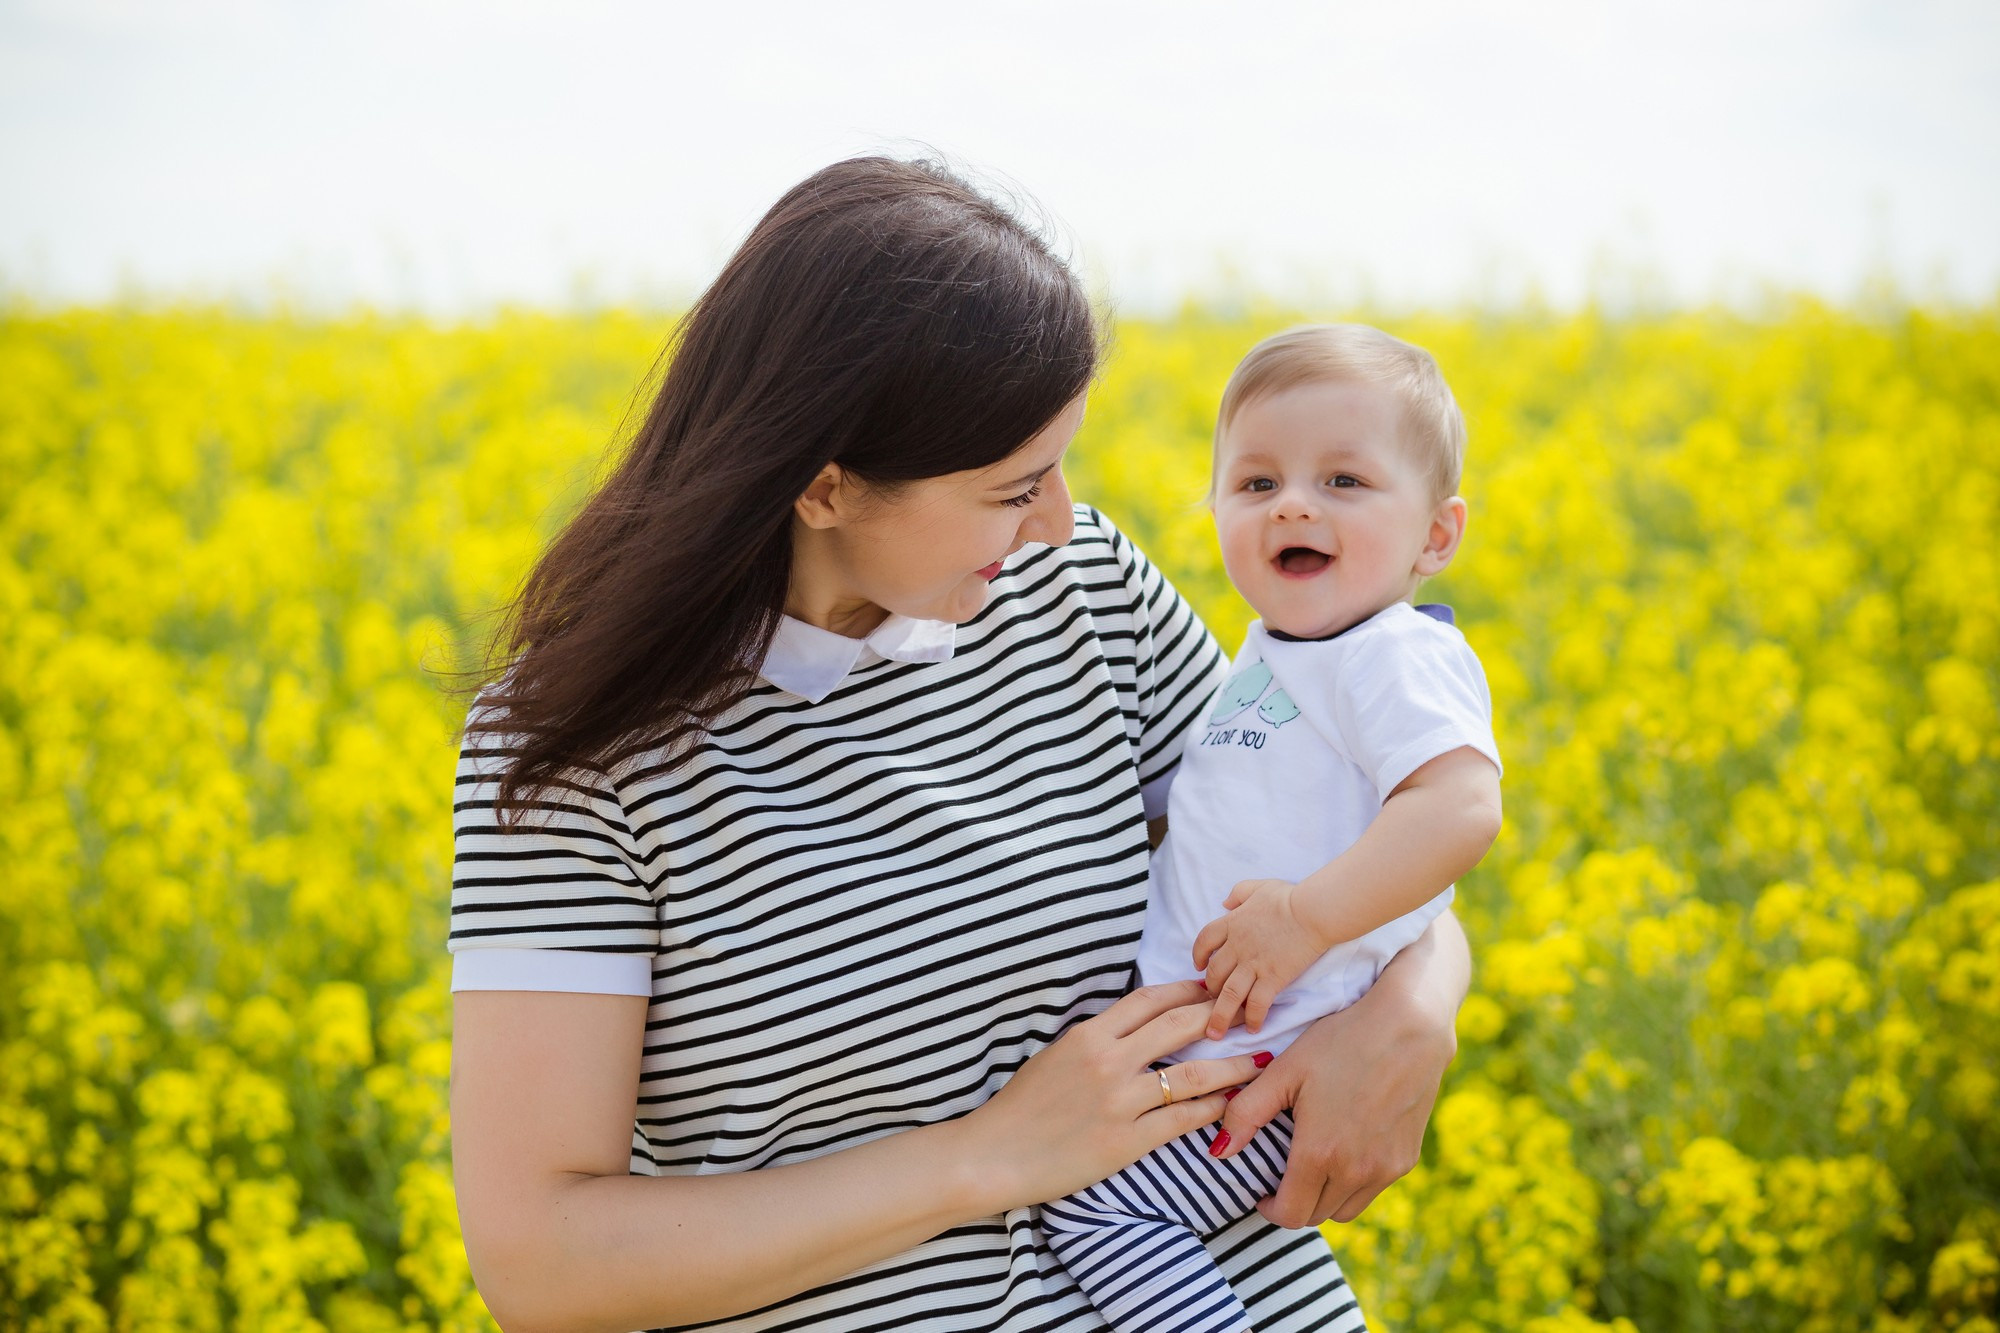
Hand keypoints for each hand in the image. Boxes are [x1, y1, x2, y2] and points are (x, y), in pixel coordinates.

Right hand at [957, 981, 1268, 1213]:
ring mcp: (1120, 1101)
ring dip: (1231, 1067)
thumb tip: (1132, 1028)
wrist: (995, 1154)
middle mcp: (1108, 1060)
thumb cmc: (1021, 1107)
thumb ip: (1096, 1040)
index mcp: (1088, 1034)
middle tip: (1246, 1014)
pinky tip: (1229, 1104)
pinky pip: (1181, 1119)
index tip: (1211, 988)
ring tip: (1258, 1061)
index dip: (1186, 990)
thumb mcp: (1055, 1056)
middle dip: (1218, 1017)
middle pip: (1178, 1026)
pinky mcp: (1127, 1140)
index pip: (1149, 999)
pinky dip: (1210, 1109)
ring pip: (1192, 1074)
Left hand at [1191, 878, 1327, 1039]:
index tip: (1198, 967)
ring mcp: (1254, 964)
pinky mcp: (1273, 978)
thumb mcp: (1258, 887)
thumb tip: (1225, 902)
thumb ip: (1239, 893)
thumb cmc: (1289, 897)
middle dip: (1209, 991)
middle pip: (1213, 973)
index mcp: (1231, 924)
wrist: (1312, 910)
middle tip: (1210, 1003)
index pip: (1204, 942)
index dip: (1198, 956)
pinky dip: (1253, 1018)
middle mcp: (1237, 947)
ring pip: (1228, 995)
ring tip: (1215, 1034)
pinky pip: (1257, 1003)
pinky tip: (1253, 1029)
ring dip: (1219, 1016)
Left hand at [1212, 972, 1455, 1225]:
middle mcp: (1355, 1171)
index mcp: (1319, 1153)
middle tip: (1283, 1175)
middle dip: (1294, 1202)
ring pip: (1346, 1209)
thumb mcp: (1285, 1071)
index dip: (1270, 1210)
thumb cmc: (1340, 1042)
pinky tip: (1346, 1148)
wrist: (1408, 1027)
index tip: (1262, 1192)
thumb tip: (1219, 1151)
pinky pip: (1373, 1189)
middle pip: (1316, 1215)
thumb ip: (1247, 1114)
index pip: (1290, 1214)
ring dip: (1324, 1197)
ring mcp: (1386, 1169)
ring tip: (1313, 1164)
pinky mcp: (1407, 1159)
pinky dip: (1354, 1183)